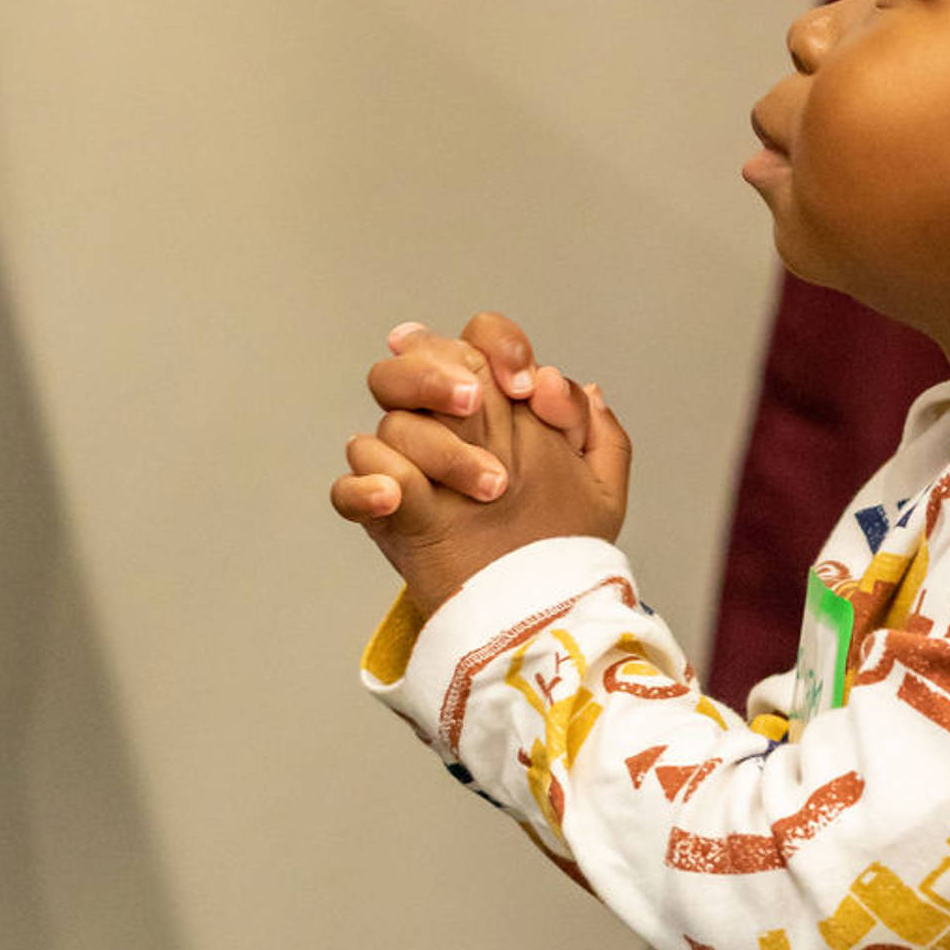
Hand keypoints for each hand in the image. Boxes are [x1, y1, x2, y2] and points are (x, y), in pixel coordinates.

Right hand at [332, 314, 631, 614]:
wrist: (539, 608)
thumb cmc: (564, 541)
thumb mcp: (600, 487)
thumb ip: (592, 426)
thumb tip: (555, 381)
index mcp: (496, 404)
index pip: (479, 340)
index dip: (499, 345)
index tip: (525, 384)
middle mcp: (446, 424)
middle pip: (412, 361)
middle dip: (440, 374)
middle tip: (475, 405)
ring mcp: (410, 466)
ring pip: (393, 424)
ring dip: (438, 450)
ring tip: (490, 488)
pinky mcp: (385, 512)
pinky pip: (350, 487)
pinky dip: (365, 489)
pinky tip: (396, 498)